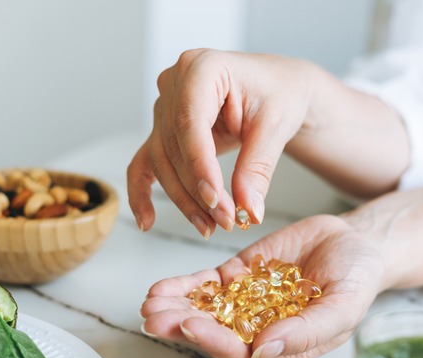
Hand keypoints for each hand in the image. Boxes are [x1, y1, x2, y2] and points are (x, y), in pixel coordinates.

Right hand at [127, 49, 314, 237]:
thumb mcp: (276, 127)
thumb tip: (248, 210)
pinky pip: (145, 162)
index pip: (190, 122)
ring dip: (184, 199)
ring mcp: (165, 106)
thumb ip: (257, 168)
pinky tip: (148, 221)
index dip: (199, 165)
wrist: (279, 89)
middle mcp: (174, 82)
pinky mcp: (163, 129)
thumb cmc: (279, 93)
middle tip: (225, 221)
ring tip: (210, 226)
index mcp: (202, 67)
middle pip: (174, 147)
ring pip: (162, 161)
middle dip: (198, 190)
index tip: (216, 200)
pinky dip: (142, 192)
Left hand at [139, 214, 382, 357]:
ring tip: (150, 303)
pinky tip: (161, 288)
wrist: (355, 242)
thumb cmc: (358, 279)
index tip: (191, 327)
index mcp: (284, 347)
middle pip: (215, 334)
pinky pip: (207, 284)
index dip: (215, 343)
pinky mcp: (239, 276)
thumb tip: (264, 350)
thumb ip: (306, 331)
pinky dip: (184, 286)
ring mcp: (246, 302)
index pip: (243, 354)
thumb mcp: (343, 305)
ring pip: (205, 310)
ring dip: (175, 308)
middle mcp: (260, 329)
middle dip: (182, 326)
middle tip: (155, 318)